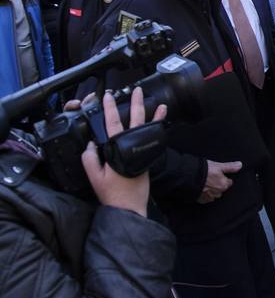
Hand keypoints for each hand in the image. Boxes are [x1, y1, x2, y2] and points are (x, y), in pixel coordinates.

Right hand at [82, 88, 166, 215]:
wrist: (128, 206)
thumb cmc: (111, 192)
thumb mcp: (93, 176)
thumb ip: (89, 158)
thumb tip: (91, 143)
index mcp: (116, 149)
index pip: (111, 124)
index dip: (110, 109)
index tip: (108, 97)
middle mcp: (130, 147)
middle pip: (133, 120)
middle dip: (133, 103)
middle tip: (135, 90)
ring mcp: (141, 151)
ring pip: (144, 126)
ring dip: (148, 111)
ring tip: (151, 98)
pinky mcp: (148, 157)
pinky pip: (152, 137)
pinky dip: (158, 126)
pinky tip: (162, 116)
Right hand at [198, 160, 242, 202]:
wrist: (188, 177)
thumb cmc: (203, 171)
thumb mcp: (218, 166)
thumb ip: (230, 167)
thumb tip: (240, 165)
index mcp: (224, 184)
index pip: (229, 182)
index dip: (224, 178)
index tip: (220, 175)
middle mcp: (218, 192)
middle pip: (222, 189)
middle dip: (218, 185)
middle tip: (211, 178)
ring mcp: (209, 197)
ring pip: (214, 194)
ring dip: (212, 190)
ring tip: (206, 183)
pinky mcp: (201, 199)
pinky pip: (206, 198)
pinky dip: (205, 194)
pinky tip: (201, 188)